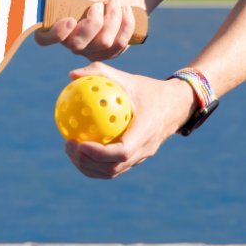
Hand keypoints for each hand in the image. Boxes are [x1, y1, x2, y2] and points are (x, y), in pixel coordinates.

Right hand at [35, 0, 143, 60]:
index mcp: (58, 26)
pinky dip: (125, 23)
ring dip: (113, 18)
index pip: (44, 39)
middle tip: (99, 4)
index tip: (70, 20)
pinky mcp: (108, 54)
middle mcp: (71, 43)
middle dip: (93, 22)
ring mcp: (90, 51)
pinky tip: (126, 11)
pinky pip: (119, 44)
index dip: (55, 34)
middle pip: (77, 45)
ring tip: (115, 2)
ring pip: (102, 43)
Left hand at [63, 62, 197, 178]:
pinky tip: (78, 148)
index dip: (99, 153)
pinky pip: (113, 167)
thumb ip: (100, 73)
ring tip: (69, 149)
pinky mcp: (136, 159)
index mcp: (146, 131)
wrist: (176, 105)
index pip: (122, 151)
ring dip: (88, 166)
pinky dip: (94, 163)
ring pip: (112, 172)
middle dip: (87, 162)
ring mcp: (141, 157)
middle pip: (113, 168)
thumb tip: (71, 75)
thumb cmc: (148, 89)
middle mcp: (145, 149)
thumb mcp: (127, 78)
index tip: (79, 143)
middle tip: (68, 145)